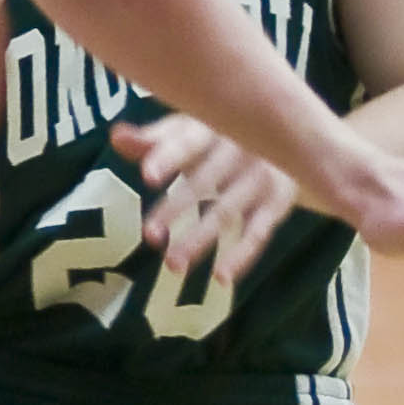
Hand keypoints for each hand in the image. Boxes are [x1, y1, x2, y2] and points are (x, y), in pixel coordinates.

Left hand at [112, 116, 294, 283]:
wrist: (286, 134)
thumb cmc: (217, 137)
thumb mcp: (187, 131)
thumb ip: (153, 140)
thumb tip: (117, 136)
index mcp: (213, 127)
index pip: (187, 142)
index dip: (168, 157)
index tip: (147, 176)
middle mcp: (242, 148)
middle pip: (206, 181)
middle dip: (177, 209)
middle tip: (149, 235)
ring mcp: (263, 175)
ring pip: (228, 210)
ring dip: (201, 239)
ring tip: (173, 265)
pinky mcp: (279, 201)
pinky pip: (260, 232)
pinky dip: (243, 256)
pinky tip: (221, 277)